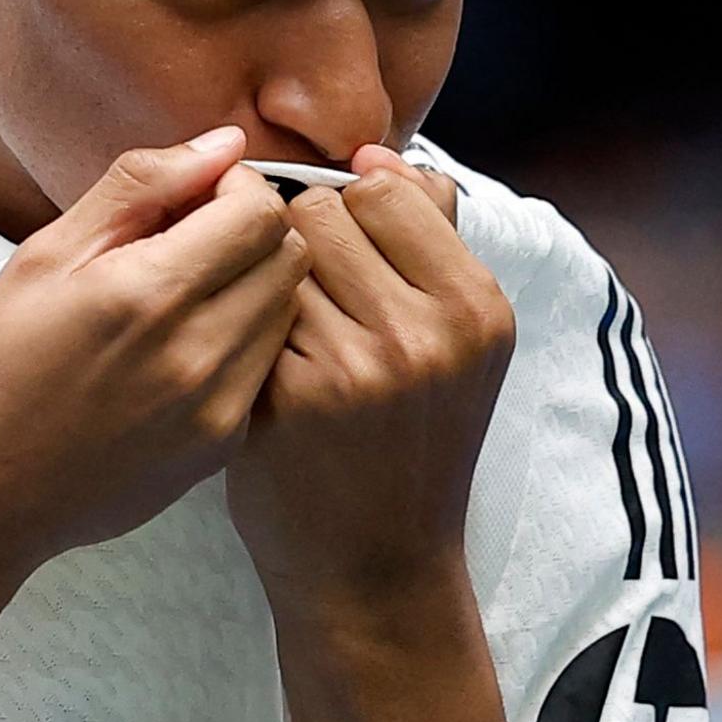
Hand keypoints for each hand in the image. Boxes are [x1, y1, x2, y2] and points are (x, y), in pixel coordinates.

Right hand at [0, 125, 308, 580]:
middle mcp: (197, 353)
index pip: (258, 210)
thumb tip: (224, 144)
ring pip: (288, 311)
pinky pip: (267, 368)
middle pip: (289, 256)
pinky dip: (243, 344)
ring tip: (186, 298)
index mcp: (147, 292)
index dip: (233, 188)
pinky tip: (182, 352)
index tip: (192, 200)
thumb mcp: (43, 255)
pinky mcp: (222, 448)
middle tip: (191, 243)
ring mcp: (217, 408)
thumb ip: (139, 187)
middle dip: (252, 232)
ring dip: (254, 287)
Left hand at [225, 145, 515, 614]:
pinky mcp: (291, 394)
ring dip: (271, 283)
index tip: (347, 262)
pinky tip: (262, 372)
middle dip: (304, 243)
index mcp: (477, 306)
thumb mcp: (456, 344)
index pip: (388, 187)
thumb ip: (428, 240)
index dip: (350, 213)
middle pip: (324, 209)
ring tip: (292, 338)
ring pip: (277, 254)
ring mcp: (358, 364)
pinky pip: (246, 309)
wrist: (375, 567)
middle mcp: (428, 331)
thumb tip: (379, 154)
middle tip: (313, 306)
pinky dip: (244, 330)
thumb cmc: (406, 443)